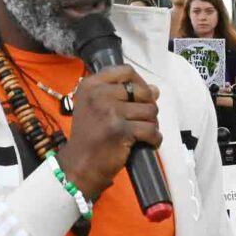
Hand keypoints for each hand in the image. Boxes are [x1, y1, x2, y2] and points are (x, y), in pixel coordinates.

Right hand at [55, 65, 159, 199]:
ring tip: (142, 133)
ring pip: (150, 110)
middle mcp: (99, 94)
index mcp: (91, 85)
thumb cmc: (88, 136)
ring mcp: (110, 111)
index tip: (140, 96)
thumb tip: (155, 90)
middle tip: (142, 120)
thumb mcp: (95, 107)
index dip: (139, 82)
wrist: (80, 165)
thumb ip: (121, 95)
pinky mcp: (121, 130)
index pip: (125, 71)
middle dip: (148, 106)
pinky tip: (148, 143)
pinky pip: (151, 129)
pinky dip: (155, 138)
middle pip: (142, 91)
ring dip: (152, 123)